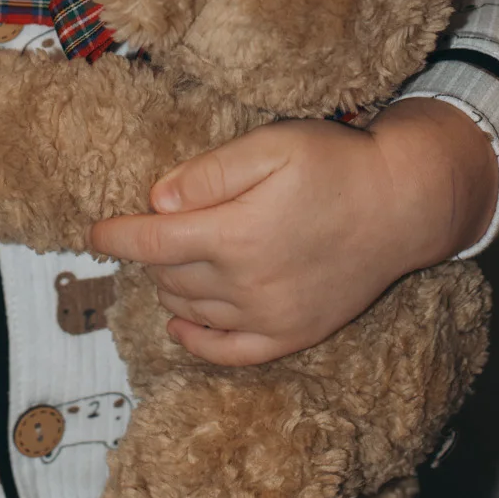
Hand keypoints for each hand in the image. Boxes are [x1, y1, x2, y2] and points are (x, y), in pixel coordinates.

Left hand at [89, 99, 497, 365]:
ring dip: (169, 287)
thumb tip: (157, 201)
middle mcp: (245, 284)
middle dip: (149, 253)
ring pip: (192, 310)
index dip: (116, 236)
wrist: (402, 205)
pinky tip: (182, 326)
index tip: (96, 231)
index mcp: (235, 234)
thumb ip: (211, 173)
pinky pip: (229, 352)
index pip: (152, 243)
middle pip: (169, 275)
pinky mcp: (292, 334)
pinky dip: (197, 342)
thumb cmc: (335, 165)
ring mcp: (269, 316)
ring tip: (170, 262)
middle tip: (149, 231)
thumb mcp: (271, 145)